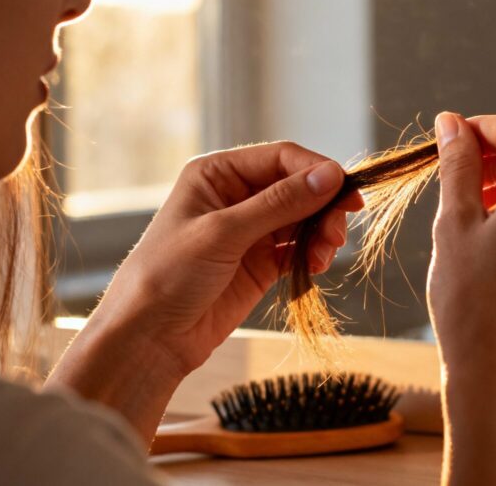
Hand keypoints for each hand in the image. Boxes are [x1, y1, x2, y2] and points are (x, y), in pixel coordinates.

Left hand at [47, 142, 361, 441]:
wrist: (149, 338)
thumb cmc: (168, 275)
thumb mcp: (224, 232)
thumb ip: (280, 203)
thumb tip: (331, 175)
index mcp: (218, 173)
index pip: (281, 158)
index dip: (317, 171)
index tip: (347, 193)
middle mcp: (236, 195)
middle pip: (298, 187)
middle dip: (323, 207)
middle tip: (336, 235)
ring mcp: (250, 230)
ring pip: (304, 218)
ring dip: (321, 233)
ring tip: (324, 256)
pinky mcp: (260, 263)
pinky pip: (299, 248)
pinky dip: (313, 255)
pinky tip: (315, 267)